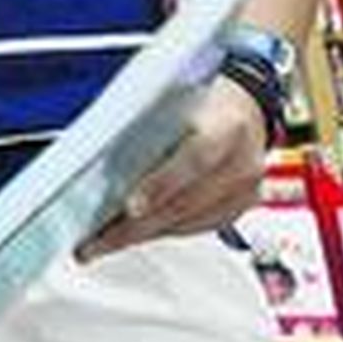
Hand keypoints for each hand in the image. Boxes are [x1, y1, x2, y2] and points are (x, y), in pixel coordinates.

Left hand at [78, 76, 266, 261]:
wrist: (245, 108)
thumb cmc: (203, 100)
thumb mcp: (176, 99)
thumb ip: (148, 124)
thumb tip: (100, 152)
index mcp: (227, 128)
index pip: (195, 160)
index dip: (161, 184)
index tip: (130, 207)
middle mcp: (241, 164)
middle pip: (185, 203)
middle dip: (136, 226)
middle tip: (97, 241)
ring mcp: (243, 192)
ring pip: (186, 223)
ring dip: (141, 235)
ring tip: (102, 242)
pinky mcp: (237, 209)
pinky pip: (194, 227)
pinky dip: (160, 231)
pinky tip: (132, 234)